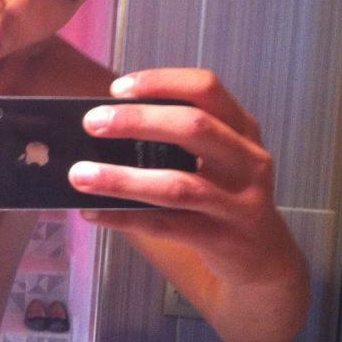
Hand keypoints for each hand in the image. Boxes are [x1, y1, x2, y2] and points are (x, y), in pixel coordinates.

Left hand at [68, 68, 308, 341]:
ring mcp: (239, 202)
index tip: (118, 88)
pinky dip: (124, 218)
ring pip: (177, 185)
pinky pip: (165, 226)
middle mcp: (247, 160)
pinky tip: (93, 212)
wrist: (262, 258)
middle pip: (194, 127)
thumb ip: (175, 139)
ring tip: (79, 176)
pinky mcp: (223, 239)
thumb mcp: (216, 159)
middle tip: (92, 123)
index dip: (162, 82)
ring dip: (122, 178)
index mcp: (242, 128)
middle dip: (138, 121)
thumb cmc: (222, 196)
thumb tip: (103, 126)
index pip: (206, 89)